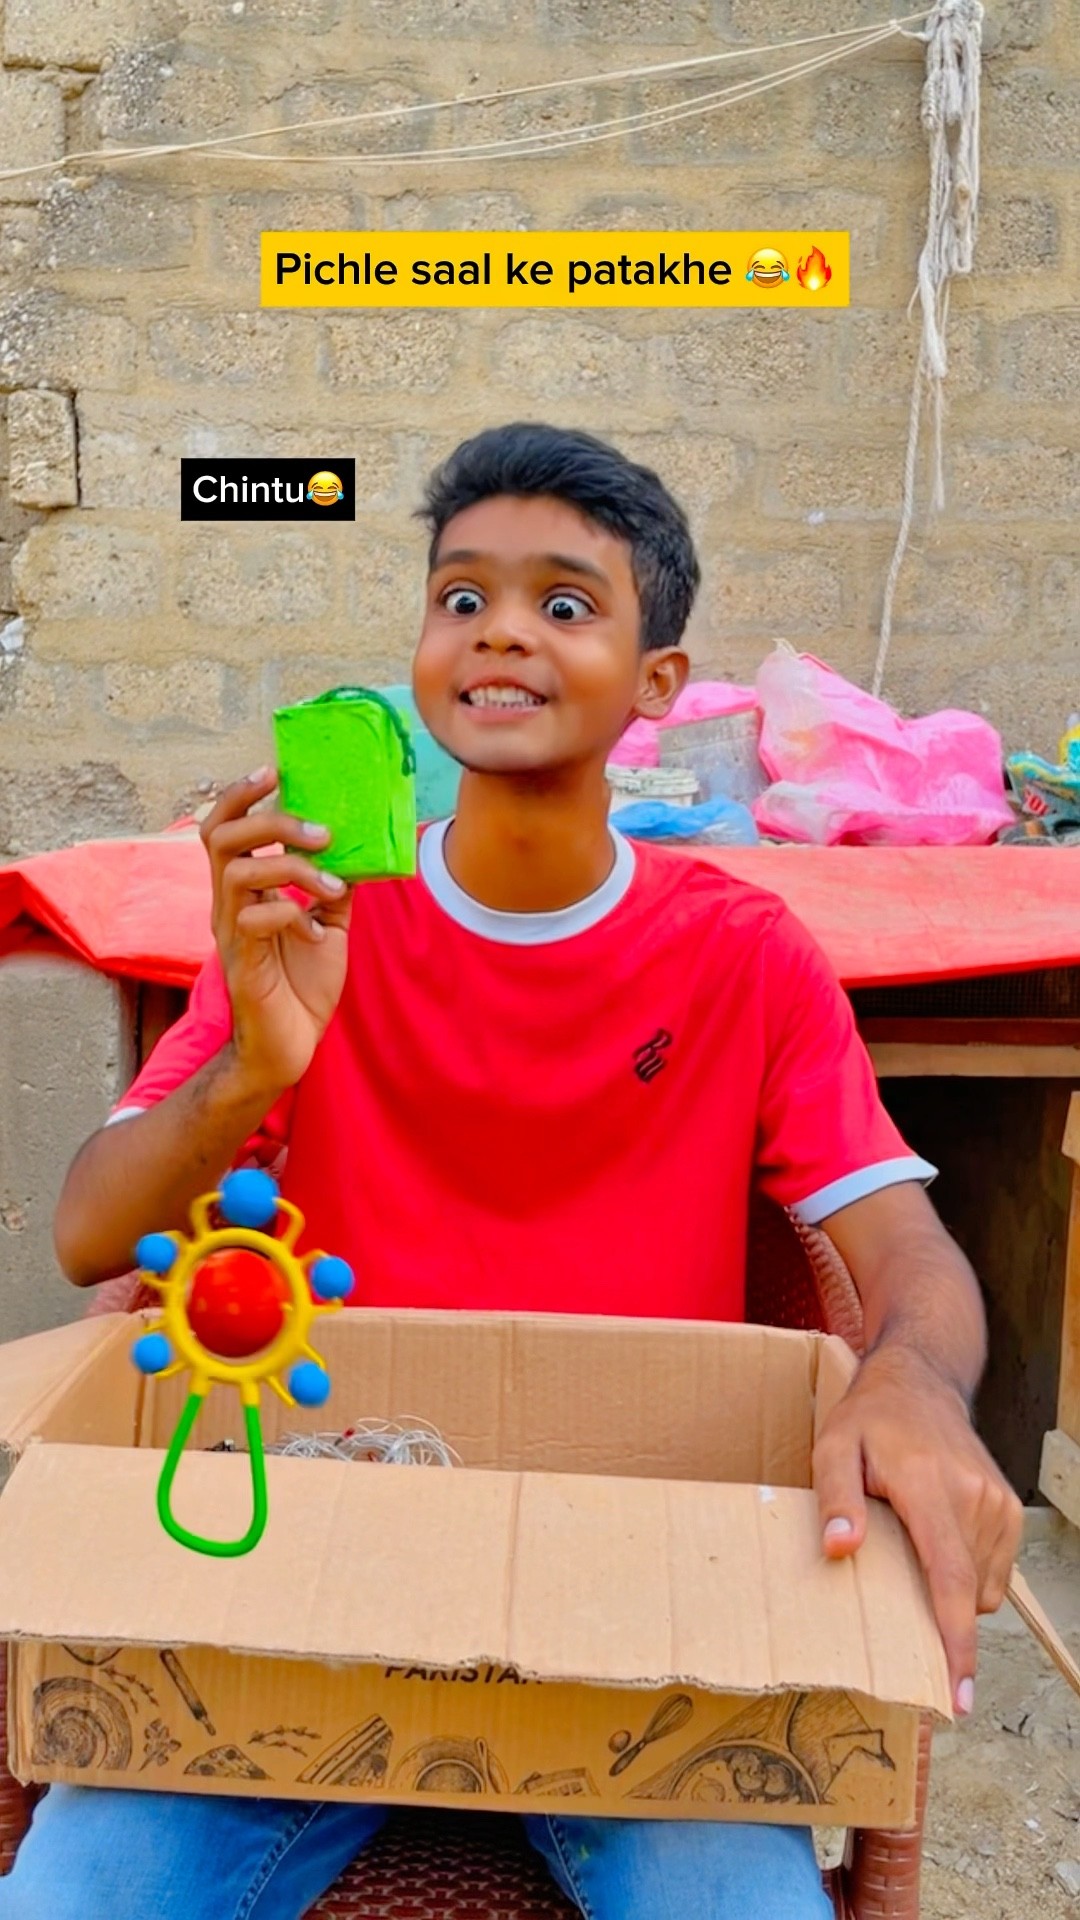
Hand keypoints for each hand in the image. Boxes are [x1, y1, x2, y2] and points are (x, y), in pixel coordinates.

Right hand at [201, 767, 352, 1094]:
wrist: (290, 1049)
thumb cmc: (302, 987)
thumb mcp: (328, 926)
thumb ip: (336, 886)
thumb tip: (361, 849)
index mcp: (243, 891)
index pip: (221, 827)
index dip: (239, 794)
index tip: (274, 770)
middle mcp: (228, 906)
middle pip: (221, 836)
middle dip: (272, 820)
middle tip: (322, 832)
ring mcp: (232, 933)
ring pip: (240, 873)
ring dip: (296, 869)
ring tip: (333, 889)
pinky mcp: (244, 963)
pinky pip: (257, 920)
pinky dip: (295, 915)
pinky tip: (318, 935)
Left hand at [812, 1343, 1023, 1715]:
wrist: (920, 1382)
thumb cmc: (870, 1419)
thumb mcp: (832, 1447)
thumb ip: (835, 1498)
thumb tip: (840, 1549)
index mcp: (931, 1487)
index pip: (951, 1579)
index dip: (955, 1643)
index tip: (958, 1697)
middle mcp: (975, 1497)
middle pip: (967, 1593)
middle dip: (943, 1628)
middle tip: (900, 1627)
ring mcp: (997, 1503)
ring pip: (983, 1588)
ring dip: (952, 1596)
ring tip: (910, 1564)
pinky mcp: (1008, 1507)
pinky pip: (993, 1570)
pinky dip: (967, 1576)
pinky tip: (935, 1551)